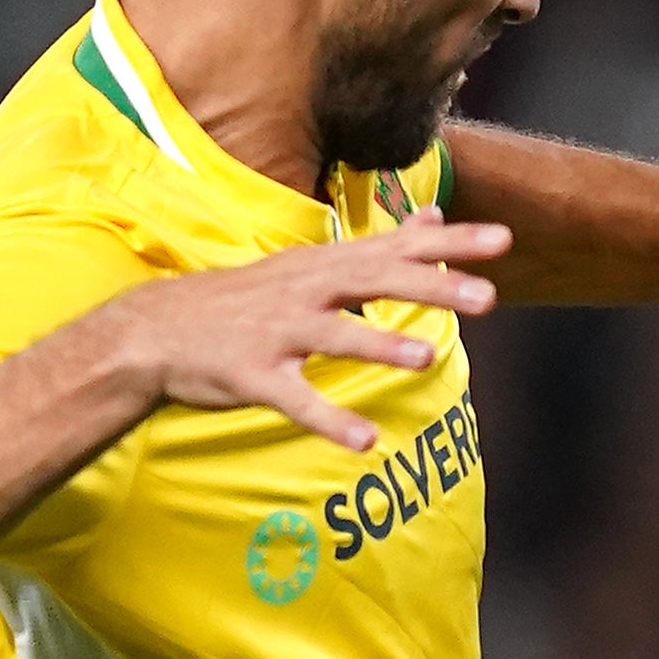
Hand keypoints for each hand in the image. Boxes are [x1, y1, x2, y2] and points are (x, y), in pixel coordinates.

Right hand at [103, 219, 509, 450]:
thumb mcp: (310, 263)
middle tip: (490, 296)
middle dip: (433, 287)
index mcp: (324, 266)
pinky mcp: (252, 375)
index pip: (397, 248)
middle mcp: (304, 291)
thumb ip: (376, 246)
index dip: (450, 244)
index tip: (504, 240)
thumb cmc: (244, 300)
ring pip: (335, 335)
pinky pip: (297, 400)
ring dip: (380, 344)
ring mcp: (277, 332)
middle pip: (375, 281)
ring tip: (427, 355)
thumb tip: (433, 217)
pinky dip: (330, 421)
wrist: (154, 331)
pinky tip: (366, 442)